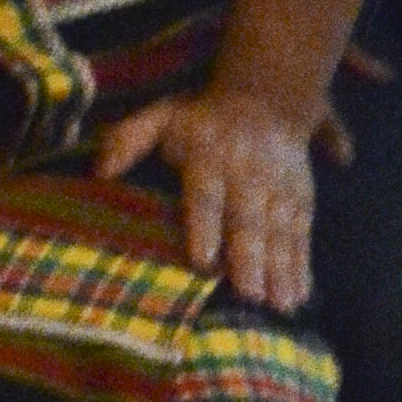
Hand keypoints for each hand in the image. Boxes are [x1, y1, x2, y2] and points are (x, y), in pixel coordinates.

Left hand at [97, 90, 318, 306]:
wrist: (266, 96)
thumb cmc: (200, 116)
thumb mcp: (159, 116)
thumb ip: (128, 140)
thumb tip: (99, 172)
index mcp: (208, 156)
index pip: (205, 195)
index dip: (204, 227)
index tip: (203, 260)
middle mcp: (246, 174)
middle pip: (247, 219)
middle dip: (250, 258)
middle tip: (249, 295)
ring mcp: (277, 187)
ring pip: (279, 231)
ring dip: (281, 269)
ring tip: (280, 305)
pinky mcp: (300, 198)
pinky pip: (302, 233)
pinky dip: (302, 264)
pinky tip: (301, 293)